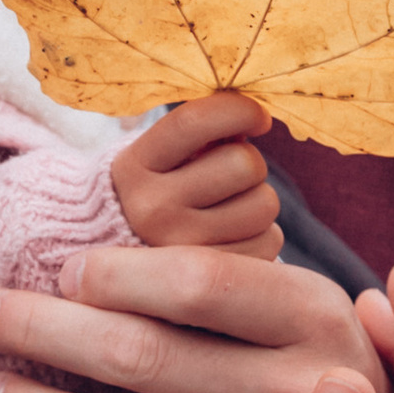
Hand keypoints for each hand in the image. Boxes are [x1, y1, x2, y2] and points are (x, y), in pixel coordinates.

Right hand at [111, 94, 281, 257]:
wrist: (123, 264)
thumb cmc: (160, 193)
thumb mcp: (160, 159)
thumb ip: (201, 134)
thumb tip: (257, 118)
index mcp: (134, 167)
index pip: (193, 122)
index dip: (239, 110)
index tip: (258, 117)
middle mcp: (150, 209)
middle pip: (244, 164)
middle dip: (250, 164)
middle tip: (233, 176)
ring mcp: (179, 250)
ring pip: (264, 204)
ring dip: (258, 201)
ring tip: (230, 209)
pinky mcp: (210, 283)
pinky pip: (270, 242)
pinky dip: (262, 237)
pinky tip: (234, 239)